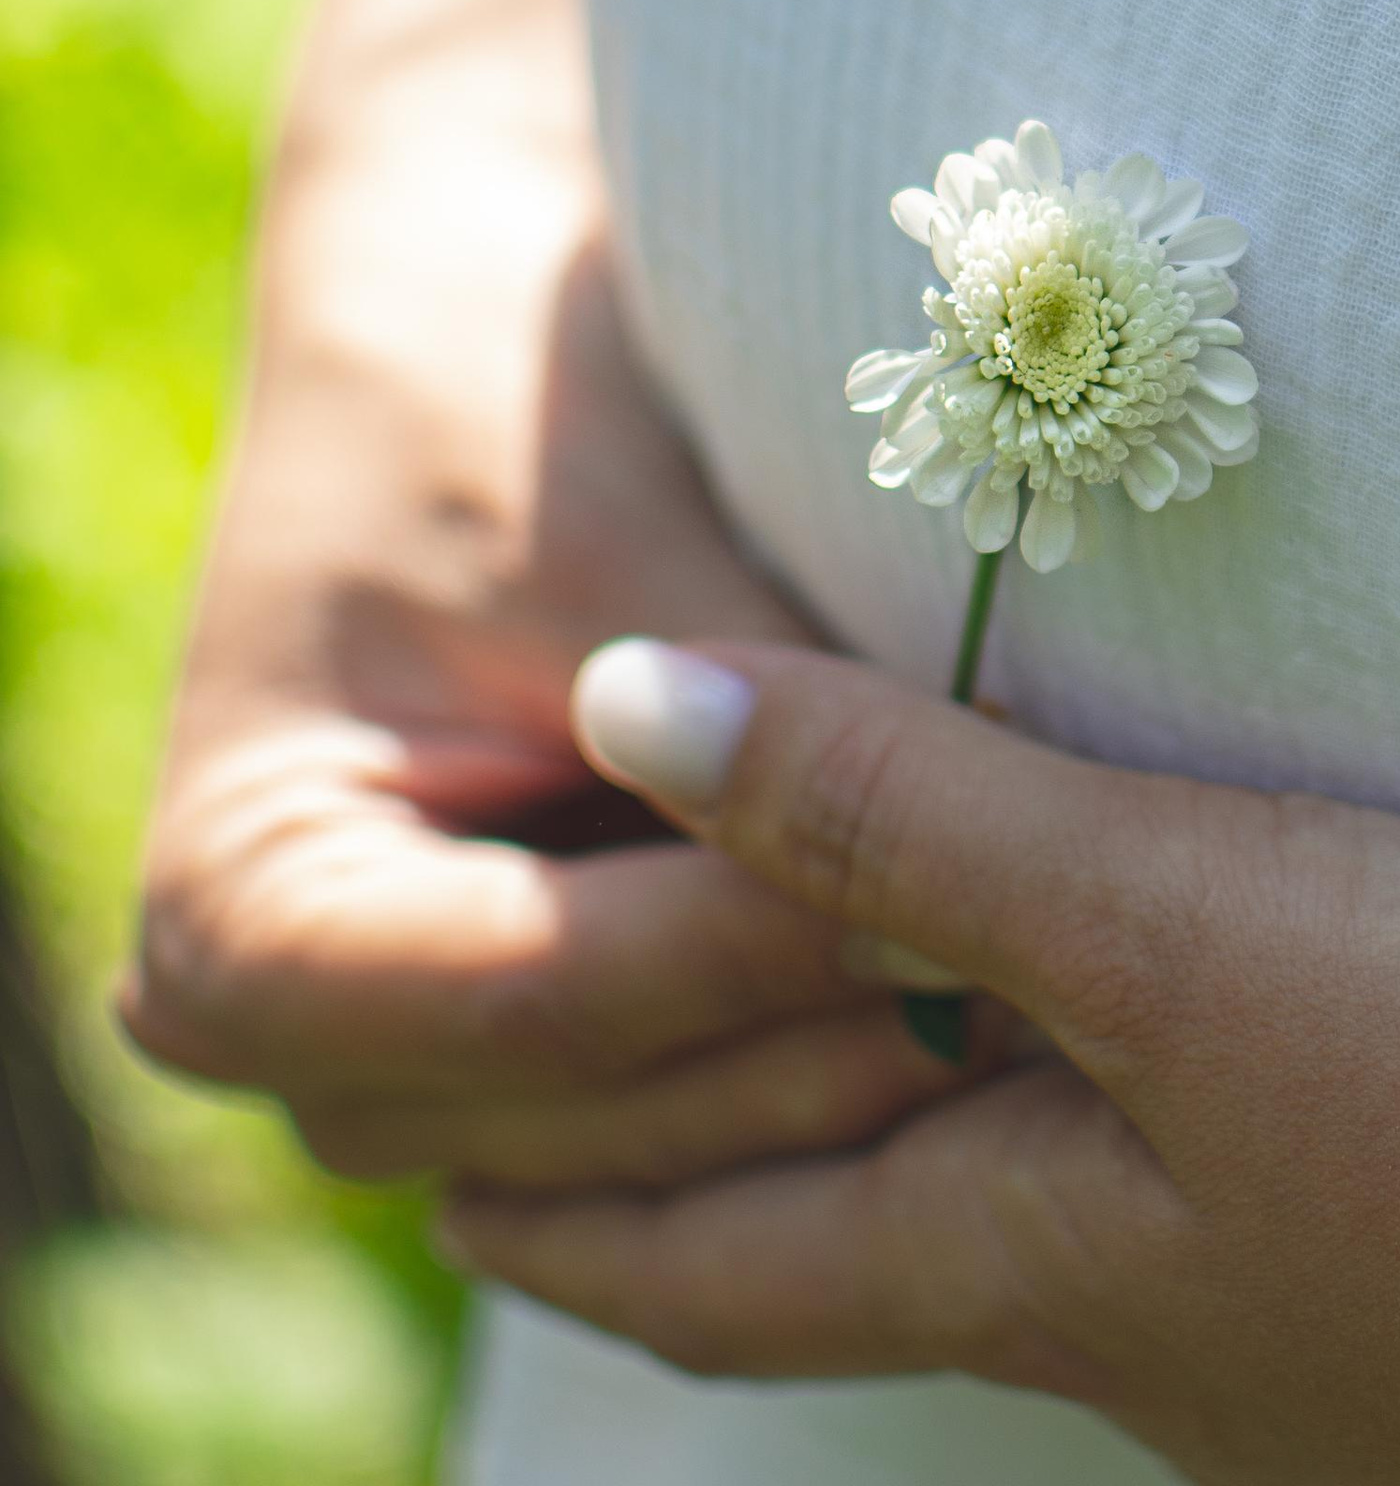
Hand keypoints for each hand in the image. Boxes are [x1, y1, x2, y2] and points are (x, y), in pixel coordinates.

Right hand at [125, 0, 967, 1198]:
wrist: (446, 330)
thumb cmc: (502, 403)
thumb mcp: (624, 559)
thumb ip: (775, 735)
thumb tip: (984, 863)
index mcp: (236, 923)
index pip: (551, 994)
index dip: (784, 945)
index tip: (997, 901)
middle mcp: (271, 1047)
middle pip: (608, 1112)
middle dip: (843, 1037)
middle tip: (1077, 977)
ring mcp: (389, 1077)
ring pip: (675, 1154)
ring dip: (867, 1069)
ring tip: (1075, 995)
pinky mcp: (507, 1067)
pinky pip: (700, 1120)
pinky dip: (845, 1053)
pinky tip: (1020, 999)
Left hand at [439, 631, 1399, 1485]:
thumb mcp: (1187, 929)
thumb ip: (911, 818)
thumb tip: (623, 715)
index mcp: (1040, 1276)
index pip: (715, 1274)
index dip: (561, 1217)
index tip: (440, 1171)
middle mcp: (1158, 1360)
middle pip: (878, 1277)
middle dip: (731, 1199)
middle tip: (633, 1104)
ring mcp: (1330, 1380)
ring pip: (1063, 1265)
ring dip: (949, 1167)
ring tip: (913, 1048)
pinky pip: (1228, 1254)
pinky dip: (1133, 1168)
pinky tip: (1214, 1094)